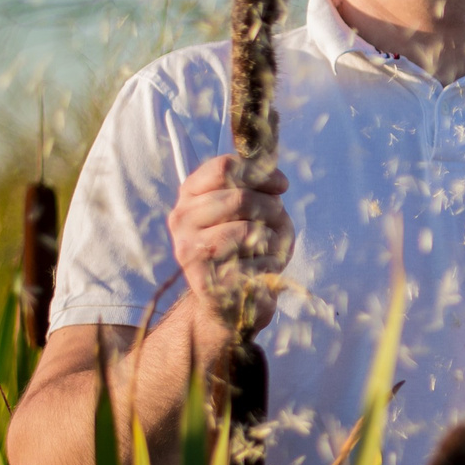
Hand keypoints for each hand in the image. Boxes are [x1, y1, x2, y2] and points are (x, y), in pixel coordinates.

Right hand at [167, 155, 294, 332]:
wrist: (232, 298)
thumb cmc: (248, 246)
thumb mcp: (254, 208)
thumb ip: (258, 187)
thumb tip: (274, 175)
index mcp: (190, 194)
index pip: (224, 167)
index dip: (261, 173)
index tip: (282, 186)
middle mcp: (181, 219)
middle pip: (240, 198)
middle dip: (272, 209)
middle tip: (278, 222)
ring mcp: (189, 251)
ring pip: (247, 230)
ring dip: (272, 238)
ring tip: (269, 247)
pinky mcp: (205, 281)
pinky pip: (255, 263)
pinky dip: (271, 264)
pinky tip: (261, 270)